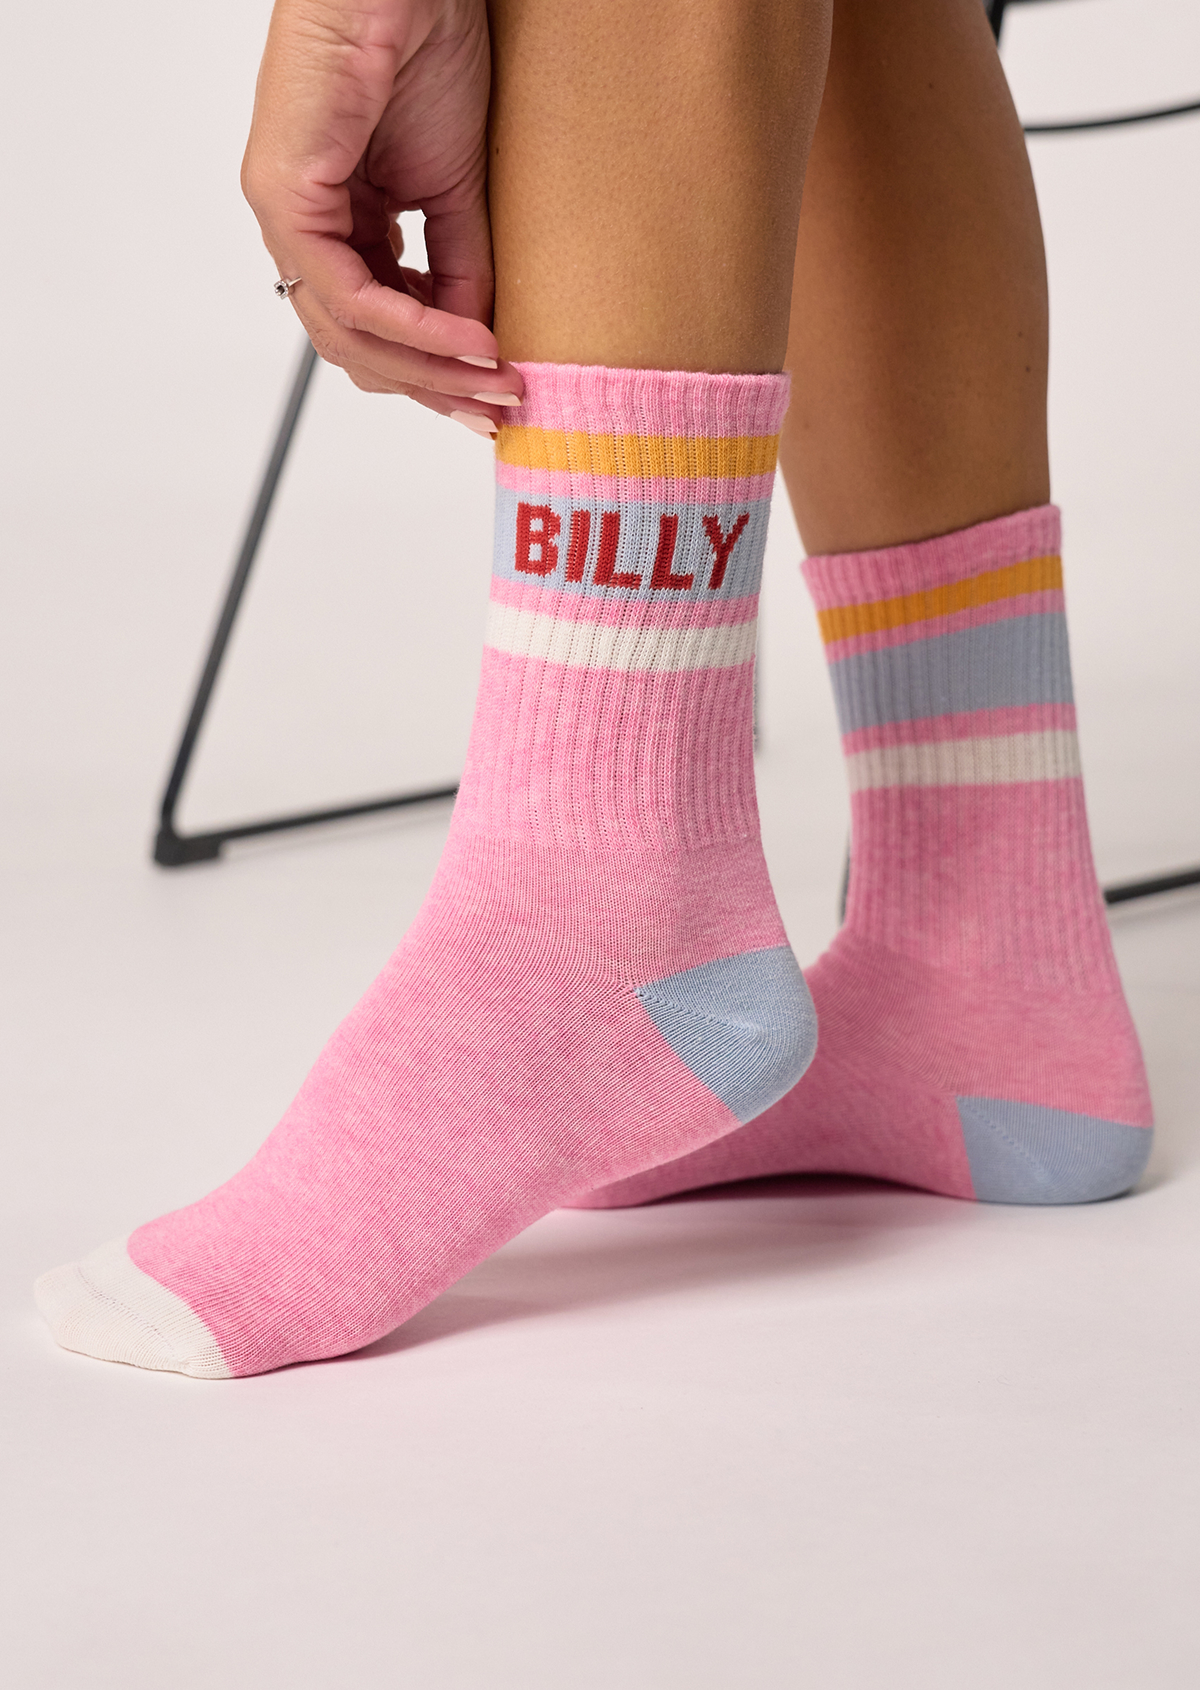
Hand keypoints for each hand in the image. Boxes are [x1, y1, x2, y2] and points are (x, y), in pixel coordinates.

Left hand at [242, 0, 521, 430]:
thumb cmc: (424, 53)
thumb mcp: (454, 191)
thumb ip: (459, 271)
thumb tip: (478, 348)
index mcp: (338, 223)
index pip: (374, 327)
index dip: (435, 371)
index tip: (494, 392)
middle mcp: (302, 226)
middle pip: (357, 346)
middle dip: (432, 387)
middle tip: (494, 408)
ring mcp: (285, 214)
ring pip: (348, 334)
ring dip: (427, 371)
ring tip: (491, 380)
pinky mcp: (284, 197)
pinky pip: (348, 295)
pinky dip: (413, 329)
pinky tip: (467, 341)